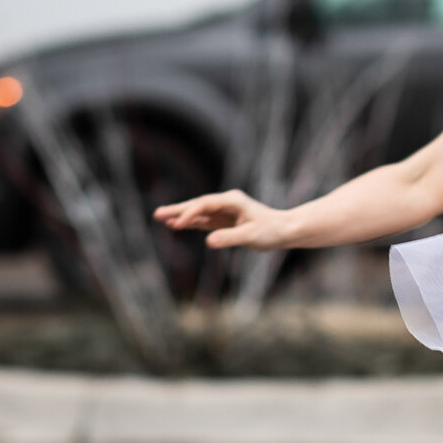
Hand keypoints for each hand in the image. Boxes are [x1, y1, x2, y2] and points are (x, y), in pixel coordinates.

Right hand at [152, 189, 291, 250]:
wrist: (286, 230)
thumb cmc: (272, 231)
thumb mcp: (251, 236)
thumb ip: (230, 238)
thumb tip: (208, 241)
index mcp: (232, 201)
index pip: (205, 204)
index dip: (190, 213)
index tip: (177, 224)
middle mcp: (227, 203)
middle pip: (198, 204)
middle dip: (178, 209)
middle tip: (157, 213)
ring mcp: (225, 211)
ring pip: (198, 212)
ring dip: (181, 215)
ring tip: (159, 217)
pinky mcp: (225, 221)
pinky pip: (204, 221)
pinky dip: (191, 222)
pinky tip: (176, 224)